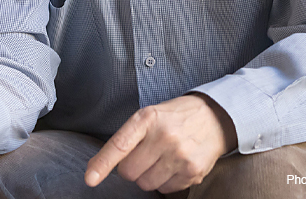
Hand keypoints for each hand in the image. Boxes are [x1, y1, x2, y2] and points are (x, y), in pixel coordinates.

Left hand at [85, 94, 235, 192]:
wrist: (214, 118)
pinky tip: (173, 165)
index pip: (119, 145)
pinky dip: (164, 182)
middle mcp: (164, 137)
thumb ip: (127, 137)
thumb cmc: (174, 117)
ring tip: (160, 159)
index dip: (102, 164)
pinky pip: (165, 190)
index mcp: (147, 119)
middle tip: (143, 156)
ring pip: (146, 184)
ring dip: (147, 176)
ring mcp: (180, 156)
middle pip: (130, 172)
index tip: (90, 178)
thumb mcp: (149, 115)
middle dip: (130, 168)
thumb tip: (99, 165)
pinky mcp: (193, 172)